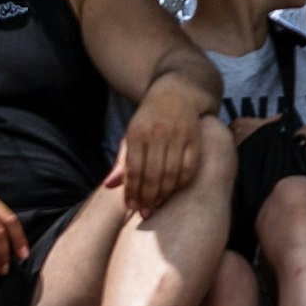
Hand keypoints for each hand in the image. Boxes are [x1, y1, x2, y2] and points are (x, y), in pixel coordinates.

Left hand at [112, 86, 213, 217]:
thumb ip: (123, 161)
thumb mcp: (132, 135)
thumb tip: (109, 186)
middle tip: (145, 212)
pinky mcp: (196, 138)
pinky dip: (182, 183)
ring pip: (172, 173)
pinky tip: (175, 190)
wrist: (177, 93)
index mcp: (137, 133)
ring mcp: (179, 135)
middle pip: (153, 175)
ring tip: (158, 204)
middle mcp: (158, 133)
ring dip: (165, 193)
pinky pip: (190, 167)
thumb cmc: (149, 119)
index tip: (131, 207)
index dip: (132, 192)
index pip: (133, 170)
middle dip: (148, 197)